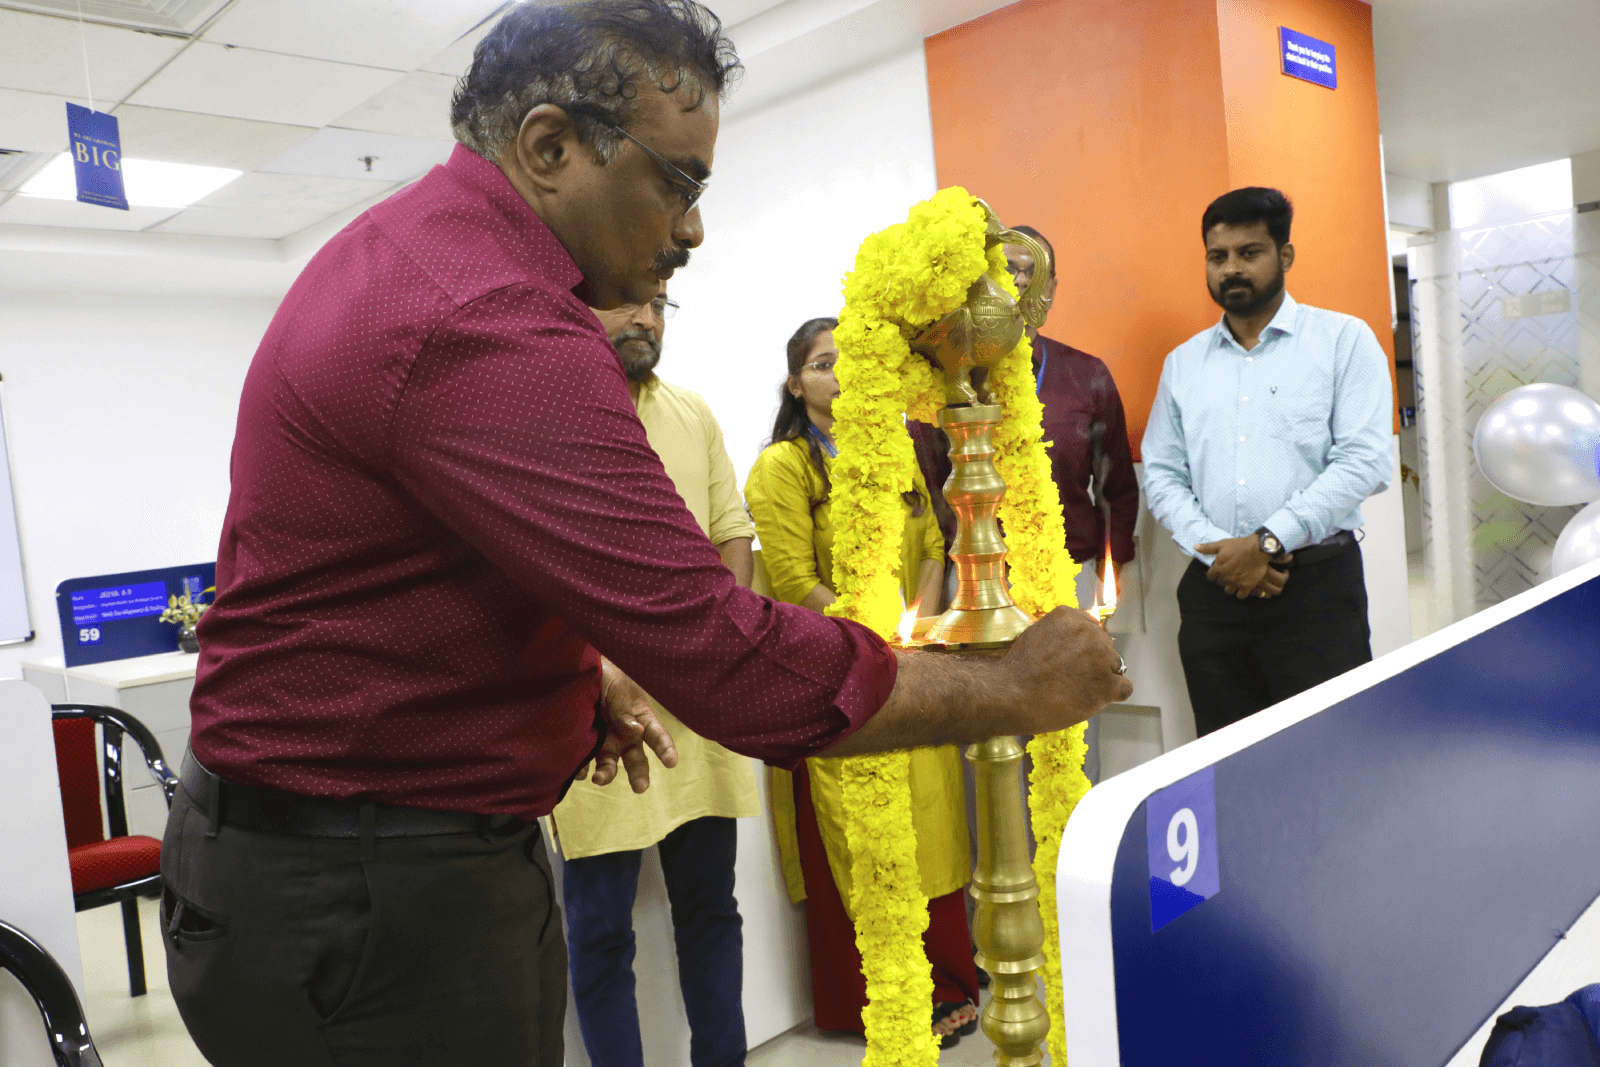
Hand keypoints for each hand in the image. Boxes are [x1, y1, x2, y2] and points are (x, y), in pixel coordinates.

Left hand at [577, 659, 677, 792]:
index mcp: (640, 717)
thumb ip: (625, 712)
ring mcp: (605, 740)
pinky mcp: (584, 744)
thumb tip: (636, 732)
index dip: (666, 749)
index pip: (657, 736)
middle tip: (640, 788)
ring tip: (599, 779)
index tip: (671, 762)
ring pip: (609, 765)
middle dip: (639, 774)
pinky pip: (584, 762)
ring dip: (606, 775)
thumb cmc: (606, 674)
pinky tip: (579, 771)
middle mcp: (625, 734)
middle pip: (635, 758)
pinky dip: (581, 769)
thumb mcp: (618, 689)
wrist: (577, 670)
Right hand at [1003, 606, 1132, 731]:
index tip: (1075, 659)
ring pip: (1116, 666)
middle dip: (1094, 662)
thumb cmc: (1018, 670)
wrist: (1011, 694)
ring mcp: (1101, 658)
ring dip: (1102, 678)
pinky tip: (1095, 699)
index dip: (1085, 647)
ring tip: (1078, 690)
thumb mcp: (1034, 635)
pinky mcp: (1107, 684)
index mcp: (1070, 617)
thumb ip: (1060, 633)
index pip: (1092, 628)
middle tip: (1073, 678)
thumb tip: (1077, 640)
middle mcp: (1089, 632)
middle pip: (1106, 647)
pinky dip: (1113, 695)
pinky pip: (1124, 687)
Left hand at [1195, 536, 1288, 598]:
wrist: (1259, 549)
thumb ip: (1208, 548)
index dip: (1214, 573)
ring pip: (1228, 590)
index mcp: (1218, 567)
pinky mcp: (1247, 586)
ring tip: (1234, 580)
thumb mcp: (1222, 544)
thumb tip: (1195, 547)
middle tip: (1228, 573)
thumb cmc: (1239, 545)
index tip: (1218, 570)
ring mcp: (1236, 582)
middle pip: (1219, 582)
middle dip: (1222, 578)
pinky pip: (1240, 595)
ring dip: (1230, 586)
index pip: (1210, 576)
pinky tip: (1242, 587)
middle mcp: (1226, 577)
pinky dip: (1240, 593)